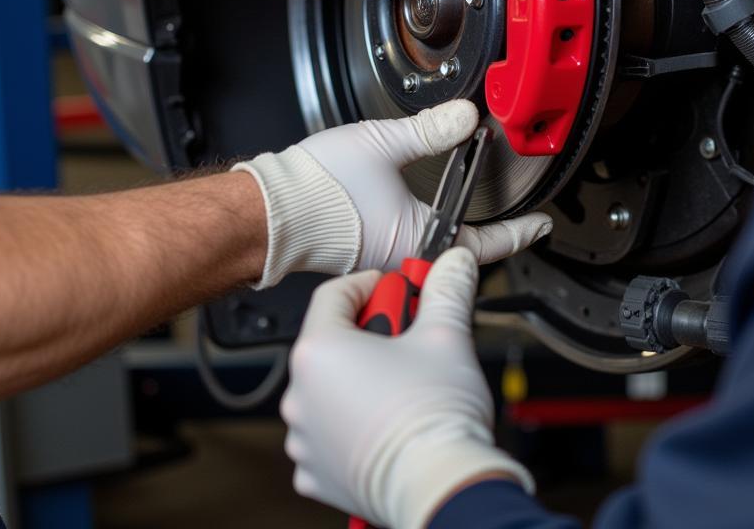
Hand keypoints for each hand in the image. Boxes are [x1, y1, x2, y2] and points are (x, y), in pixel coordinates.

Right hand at [233, 101, 552, 287]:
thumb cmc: (318, 191)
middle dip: (489, 240)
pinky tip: (420, 214)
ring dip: (454, 236)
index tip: (542, 226)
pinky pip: (408, 248)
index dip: (520, 233)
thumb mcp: (385, 145)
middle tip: (515, 222)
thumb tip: (464, 116)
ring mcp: (384, 260)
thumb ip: (431, 129)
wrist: (268, 211)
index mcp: (419, 239)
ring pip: (433, 252)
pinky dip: (424, 233)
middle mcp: (404, 258)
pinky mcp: (364, 254)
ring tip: (472, 218)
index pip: (487, 243)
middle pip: (462, 255)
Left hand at [281, 247, 533, 528]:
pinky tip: (390, 420)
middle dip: (372, 332)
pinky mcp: (316, 471)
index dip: (371, 284)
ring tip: (404, 382)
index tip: (397, 290)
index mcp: (319, 351)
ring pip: (332, 387)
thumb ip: (445, 290)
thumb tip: (453, 264)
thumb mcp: (445, 335)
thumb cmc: (434, 418)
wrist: (440, 489)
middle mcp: (300, 394)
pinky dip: (355, 421)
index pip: (334, 293)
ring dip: (363, 378)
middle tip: (410, 335)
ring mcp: (304, 437)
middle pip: (333, 341)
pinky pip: (331, 430)